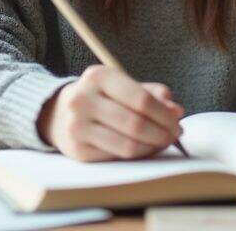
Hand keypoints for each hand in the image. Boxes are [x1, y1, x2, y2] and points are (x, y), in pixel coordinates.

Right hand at [37, 65, 183, 161]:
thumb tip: (176, 111)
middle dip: (162, 133)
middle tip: (174, 135)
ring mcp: (77, 126)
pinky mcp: (77, 150)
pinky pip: (117, 157)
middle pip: (136, 124)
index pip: (141, 99)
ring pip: (128, 145)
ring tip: (162, 142)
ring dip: (153, 147)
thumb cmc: (100, 97)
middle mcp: (83, 100)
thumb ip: (152, 94)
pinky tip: (144, 148)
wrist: (58, 113)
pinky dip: (137, 155)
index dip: (165, 114)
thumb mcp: (122, 85)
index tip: (177, 121)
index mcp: (98, 76)